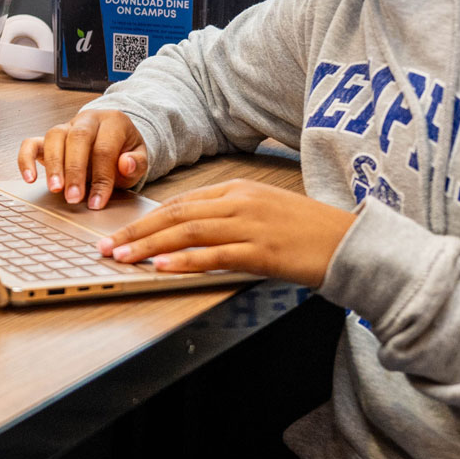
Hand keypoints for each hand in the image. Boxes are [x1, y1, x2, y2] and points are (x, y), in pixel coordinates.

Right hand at [18, 108, 148, 209]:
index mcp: (113, 122)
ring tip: (55, 189)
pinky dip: (27, 159)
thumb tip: (125, 164)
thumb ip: (137, 163)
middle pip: (78, 139)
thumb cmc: (124, 151)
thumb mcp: (140, 158)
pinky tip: (30, 178)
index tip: (98, 201)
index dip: (101, 177)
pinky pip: (31, 143)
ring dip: (53, 165)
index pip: (104, 149)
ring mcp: (65, 127)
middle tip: (73, 198)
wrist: (113, 139)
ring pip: (54, 137)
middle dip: (75, 171)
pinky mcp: (47, 138)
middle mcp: (87, 120)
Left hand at [95, 179, 356, 287]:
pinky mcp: (262, 251)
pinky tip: (162, 268)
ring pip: (188, 233)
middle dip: (137, 232)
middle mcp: (241, 202)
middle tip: (108, 247)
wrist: (351, 243)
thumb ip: (230, 217)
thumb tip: (190, 234)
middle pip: (176, 215)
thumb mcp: (265, 212)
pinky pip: (214, 255)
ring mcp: (251, 225)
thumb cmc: (309, 233)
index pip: (181, 203)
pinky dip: (184, 262)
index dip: (147, 219)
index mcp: (239, 190)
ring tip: (123, 258)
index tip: (121, 232)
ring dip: (150, 247)